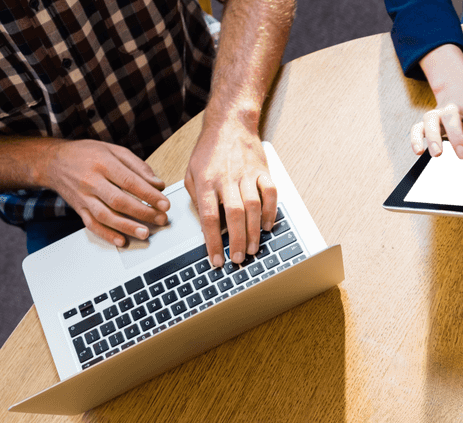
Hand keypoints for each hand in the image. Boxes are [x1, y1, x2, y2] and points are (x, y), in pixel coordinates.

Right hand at [42, 139, 169, 246]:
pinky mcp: (79, 209)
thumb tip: (158, 184)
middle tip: (161, 219)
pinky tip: (121, 241)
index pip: (129, 181)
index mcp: (103, 163)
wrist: (53, 161)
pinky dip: (106, 235)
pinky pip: (91, 225)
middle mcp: (91, 181)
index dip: (149, 195)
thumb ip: (137, 166)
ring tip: (144, 233)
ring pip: (105, 216)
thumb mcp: (113, 150)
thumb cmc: (86, 154)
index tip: (164, 204)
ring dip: (126, 227)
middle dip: (143, 213)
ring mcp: (83, 197)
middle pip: (119, 201)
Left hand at [186, 116, 276, 267]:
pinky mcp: (262, 170)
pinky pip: (270, 193)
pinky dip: (271, 211)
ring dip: (254, 231)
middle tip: (238, 258)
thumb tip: (205, 227)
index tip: (216, 260)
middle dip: (237, 240)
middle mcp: (226, 178)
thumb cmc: (209, 151)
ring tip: (253, 248)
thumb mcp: (191, 173)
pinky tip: (267, 226)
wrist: (230, 123)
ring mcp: (246, 173)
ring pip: (253, 206)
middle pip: (234, 215)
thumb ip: (196, 199)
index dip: (212, 242)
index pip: (209, 217)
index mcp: (206, 181)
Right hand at [413, 45, 462, 162]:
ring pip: (430, 119)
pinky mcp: (428, 120)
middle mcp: (453, 105)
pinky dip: (415, 138)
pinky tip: (419, 152)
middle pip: (451, 117)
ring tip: (437, 154)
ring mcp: (438, 112)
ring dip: (432, 137)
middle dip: (456, 136)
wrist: (459, 87)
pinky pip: (417, 127)